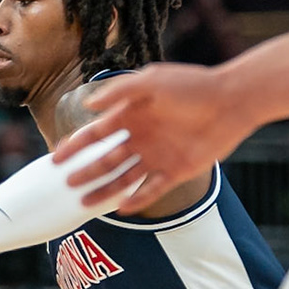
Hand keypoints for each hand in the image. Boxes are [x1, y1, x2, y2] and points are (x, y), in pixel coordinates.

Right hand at [55, 62, 247, 207]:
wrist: (232, 101)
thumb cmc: (192, 85)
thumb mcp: (152, 81)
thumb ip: (120, 91)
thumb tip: (89, 104)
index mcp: (130, 116)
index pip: (95, 134)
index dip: (75, 146)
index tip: (56, 158)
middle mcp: (140, 138)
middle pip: (105, 160)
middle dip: (85, 173)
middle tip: (67, 185)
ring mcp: (157, 156)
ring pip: (123, 178)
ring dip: (104, 190)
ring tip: (85, 203)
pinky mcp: (176, 170)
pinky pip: (152, 189)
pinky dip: (137, 199)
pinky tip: (121, 208)